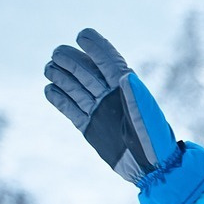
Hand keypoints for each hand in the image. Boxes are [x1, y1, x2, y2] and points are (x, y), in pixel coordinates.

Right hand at [44, 28, 177, 184]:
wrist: (151, 168)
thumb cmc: (154, 138)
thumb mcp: (146, 114)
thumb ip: (134, 94)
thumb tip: (124, 75)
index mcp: (127, 86)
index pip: (107, 59)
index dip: (95, 45)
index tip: (81, 35)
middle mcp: (111, 95)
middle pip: (85, 70)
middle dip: (71, 60)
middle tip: (57, 55)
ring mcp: (98, 110)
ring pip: (74, 87)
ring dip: (61, 76)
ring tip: (50, 69)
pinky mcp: (88, 126)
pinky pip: (69, 109)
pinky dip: (59, 99)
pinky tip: (49, 90)